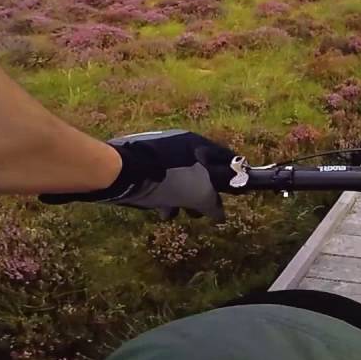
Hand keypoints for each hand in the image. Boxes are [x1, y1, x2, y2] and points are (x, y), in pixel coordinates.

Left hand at [40, 130, 236, 219]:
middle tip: (200, 211)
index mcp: (198, 144)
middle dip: (202, 194)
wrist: (121, 171)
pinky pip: (161, 180)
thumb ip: (213, 203)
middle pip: (202, 171)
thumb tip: (221, 215)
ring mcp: (160, 152)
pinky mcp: (143, 163)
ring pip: (180, 178)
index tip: (239, 190)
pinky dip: (163, 195)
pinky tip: (159, 209)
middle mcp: (182, 145)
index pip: (225, 158)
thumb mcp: (198, 194)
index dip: (234, 174)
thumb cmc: (167, 179)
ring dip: (181, 198)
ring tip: (175, 214)